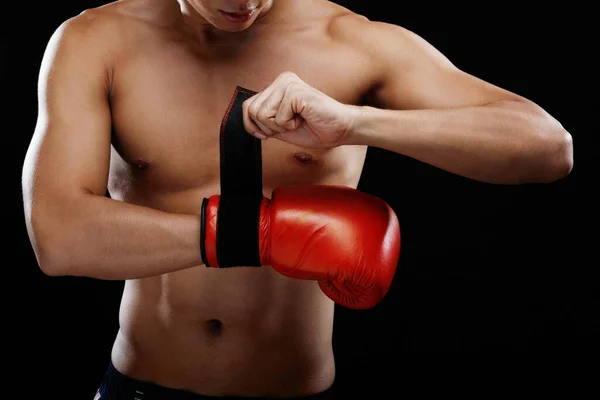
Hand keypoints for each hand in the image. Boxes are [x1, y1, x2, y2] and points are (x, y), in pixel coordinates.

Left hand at [242, 72, 358, 147]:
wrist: (340, 130)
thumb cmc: (314, 128)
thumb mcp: (281, 126)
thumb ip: (264, 120)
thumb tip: (246, 121)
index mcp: (278, 85)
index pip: (248, 106)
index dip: (252, 125)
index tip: (266, 135)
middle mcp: (282, 80)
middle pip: (253, 111)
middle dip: (269, 127)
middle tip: (290, 125)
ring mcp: (289, 84)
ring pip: (263, 114)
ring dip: (280, 126)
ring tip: (297, 121)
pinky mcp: (296, 92)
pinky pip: (278, 118)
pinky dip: (290, 126)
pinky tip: (304, 118)